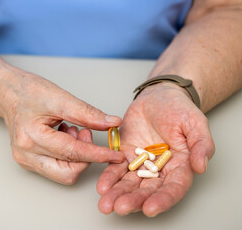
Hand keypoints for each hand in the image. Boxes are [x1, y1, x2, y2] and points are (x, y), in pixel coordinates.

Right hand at [0, 69, 123, 184]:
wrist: (9, 93)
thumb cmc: (30, 92)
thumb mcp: (61, 97)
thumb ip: (87, 113)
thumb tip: (112, 123)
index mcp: (31, 136)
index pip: (72, 153)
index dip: (97, 154)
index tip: (116, 155)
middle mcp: (25, 154)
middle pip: (67, 172)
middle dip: (85, 157)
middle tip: (84, 132)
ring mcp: (25, 160)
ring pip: (62, 173)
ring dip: (75, 156)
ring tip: (71, 131)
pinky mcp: (27, 161)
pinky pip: (55, 168)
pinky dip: (67, 156)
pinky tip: (63, 136)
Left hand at [97, 83, 214, 215]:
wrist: (157, 96)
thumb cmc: (179, 108)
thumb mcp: (195, 122)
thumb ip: (201, 144)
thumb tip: (201, 166)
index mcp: (180, 166)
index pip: (173, 187)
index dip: (163, 199)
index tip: (150, 208)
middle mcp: (159, 169)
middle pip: (148, 190)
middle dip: (134, 200)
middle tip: (121, 207)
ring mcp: (140, 163)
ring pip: (129, 182)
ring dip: (118, 194)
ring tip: (106, 204)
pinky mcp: (124, 154)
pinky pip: (115, 168)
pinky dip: (108, 177)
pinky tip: (102, 186)